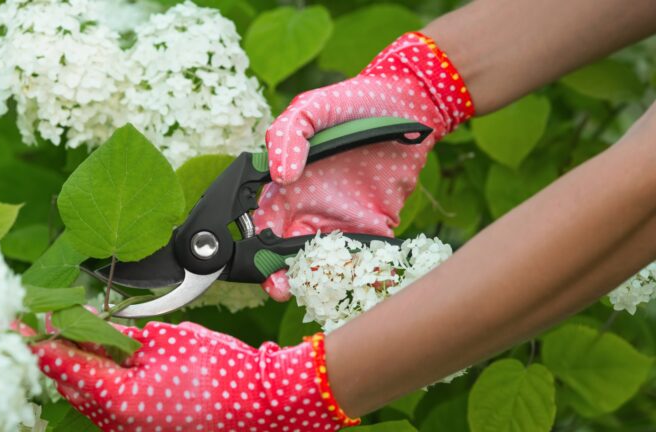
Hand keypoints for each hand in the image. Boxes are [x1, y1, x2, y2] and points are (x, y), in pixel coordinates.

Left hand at [25, 320, 356, 431]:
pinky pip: (110, 407)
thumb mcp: (168, 341)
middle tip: (41, 324)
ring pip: (88, 399)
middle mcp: (117, 424)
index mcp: (118, 399)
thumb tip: (92, 327)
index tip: (18, 321)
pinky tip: (106, 360)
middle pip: (70, 385)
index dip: (39, 339)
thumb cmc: (220, 370)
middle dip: (55, 353)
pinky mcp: (146, 430)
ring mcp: (131, 431)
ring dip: (78, 368)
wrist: (262, 403)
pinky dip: (101, 382)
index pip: (64, 365)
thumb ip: (122, 337)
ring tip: (72, 337)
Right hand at [253, 32, 473, 300]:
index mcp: (285, 187)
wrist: (408, 103)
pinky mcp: (374, 226)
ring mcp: (341, 220)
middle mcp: (308, 209)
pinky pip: (362, 257)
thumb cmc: (351, 103)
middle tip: (282, 288)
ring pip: (321, 262)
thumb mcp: (309, 109)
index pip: (262, 225)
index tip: (258, 263)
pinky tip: (355, 280)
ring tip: (313, 288)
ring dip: (315, 279)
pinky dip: (358, 273)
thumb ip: (285, 137)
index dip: (256, 247)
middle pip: (287, 253)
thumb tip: (279, 176)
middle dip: (280, 275)